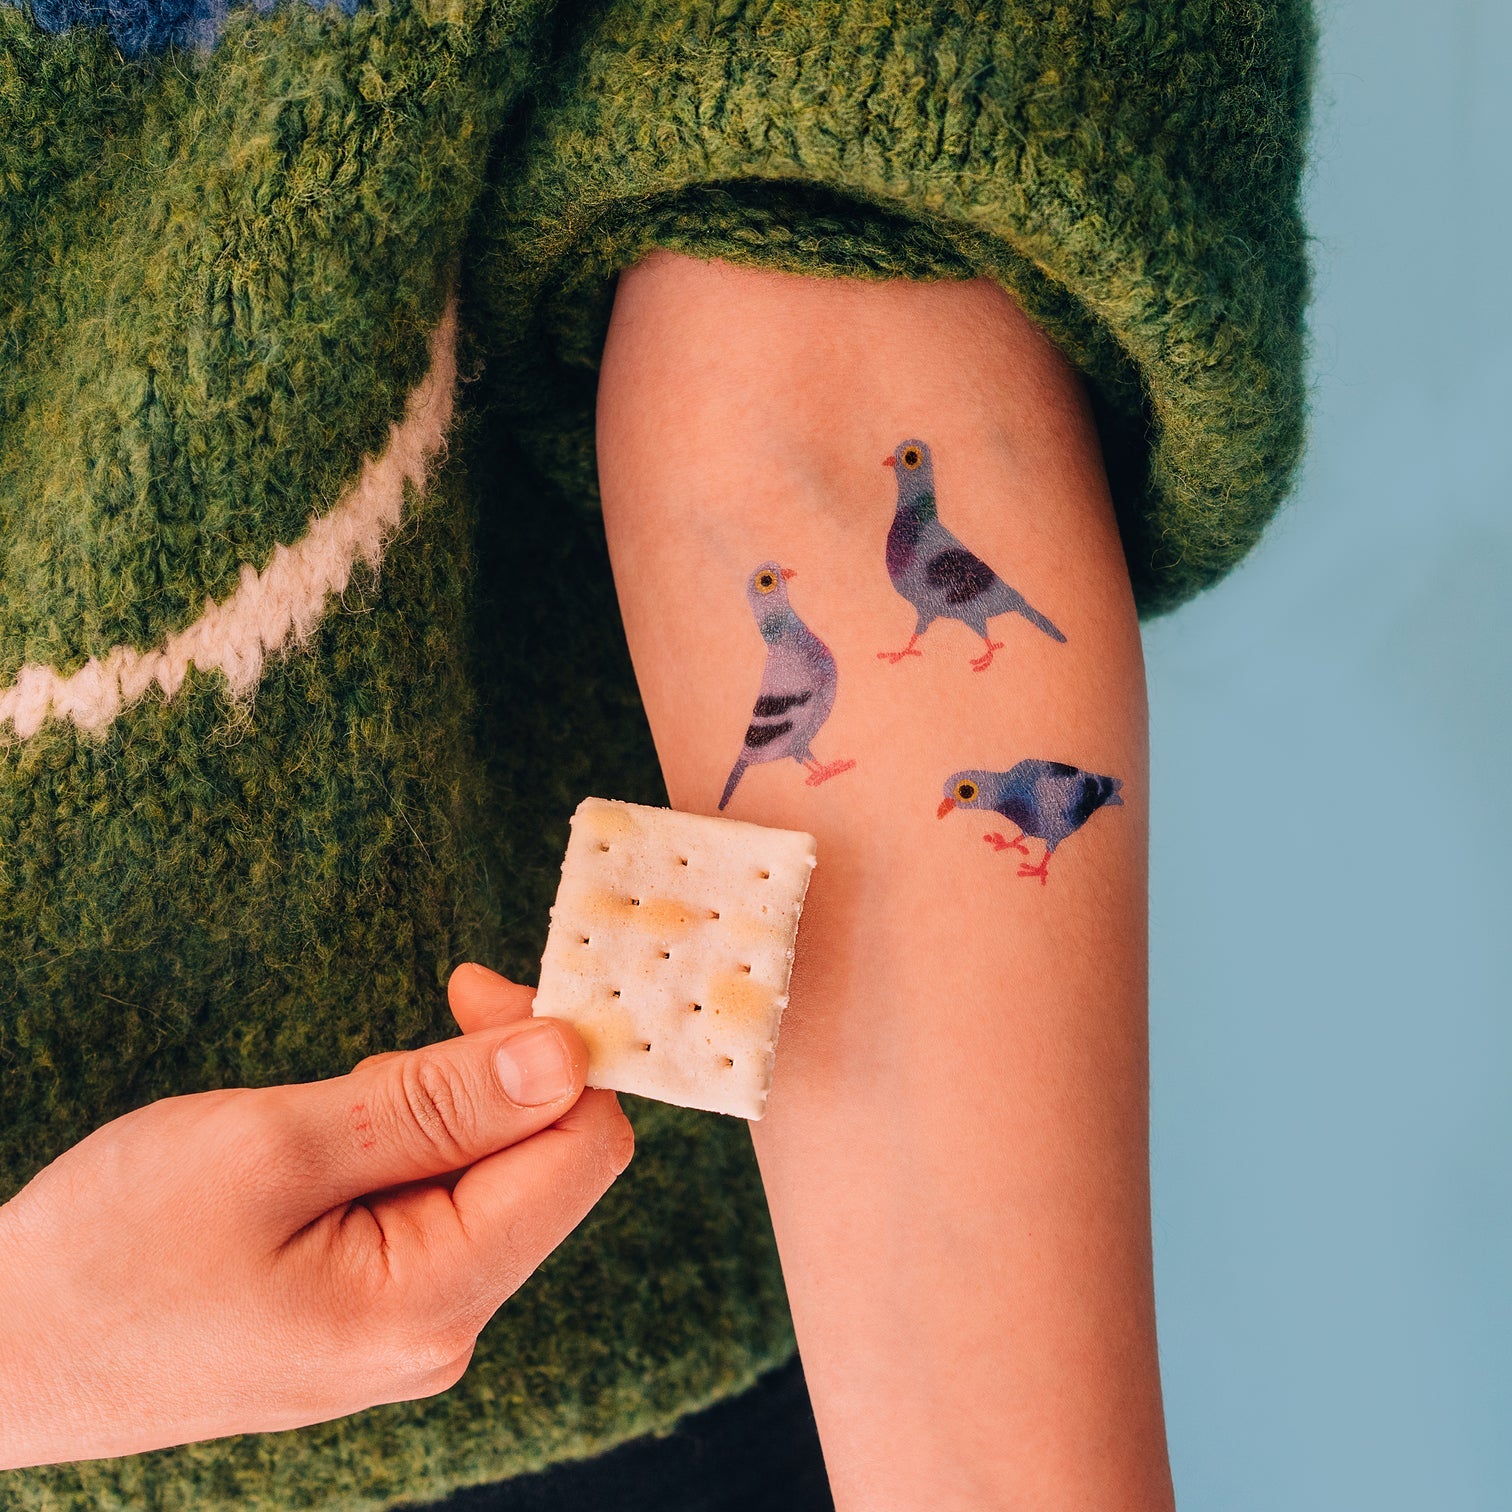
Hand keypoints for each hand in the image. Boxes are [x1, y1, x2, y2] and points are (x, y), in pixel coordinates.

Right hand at [0, 966, 631, 1468]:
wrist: (2, 1353)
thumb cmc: (112, 1249)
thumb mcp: (274, 1146)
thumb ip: (438, 1101)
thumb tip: (565, 1055)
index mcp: (433, 1300)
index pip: (585, 1151)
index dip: (559, 1052)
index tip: (478, 985)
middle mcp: (443, 1330)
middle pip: (543, 1164)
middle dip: (486, 1081)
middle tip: (375, 1056)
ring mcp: (408, 1329)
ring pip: (486, 1180)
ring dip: (434, 1115)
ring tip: (324, 1118)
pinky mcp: (372, 1314)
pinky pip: (433, 1210)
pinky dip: (401, 1152)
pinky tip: (323, 1151)